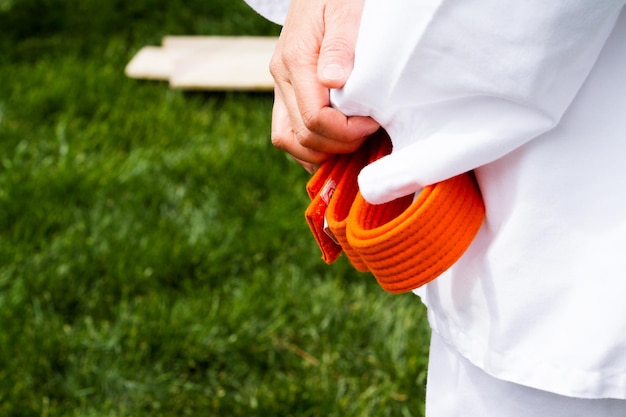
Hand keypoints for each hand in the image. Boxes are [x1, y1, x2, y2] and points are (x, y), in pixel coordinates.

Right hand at [269, 0, 379, 171]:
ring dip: (322, 152)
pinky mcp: (287, 92)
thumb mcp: (346, 8)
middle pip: (302, 136)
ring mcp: (282, 87)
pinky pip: (290, 133)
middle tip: (370, 132)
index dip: (346, 131)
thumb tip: (333, 81)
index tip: (374, 122)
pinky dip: (313, 147)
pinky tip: (339, 142)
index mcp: (296, 60)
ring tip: (354, 141)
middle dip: (339, 144)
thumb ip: (340, 44)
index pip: (314, 118)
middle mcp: (282, 78)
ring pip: (289, 141)